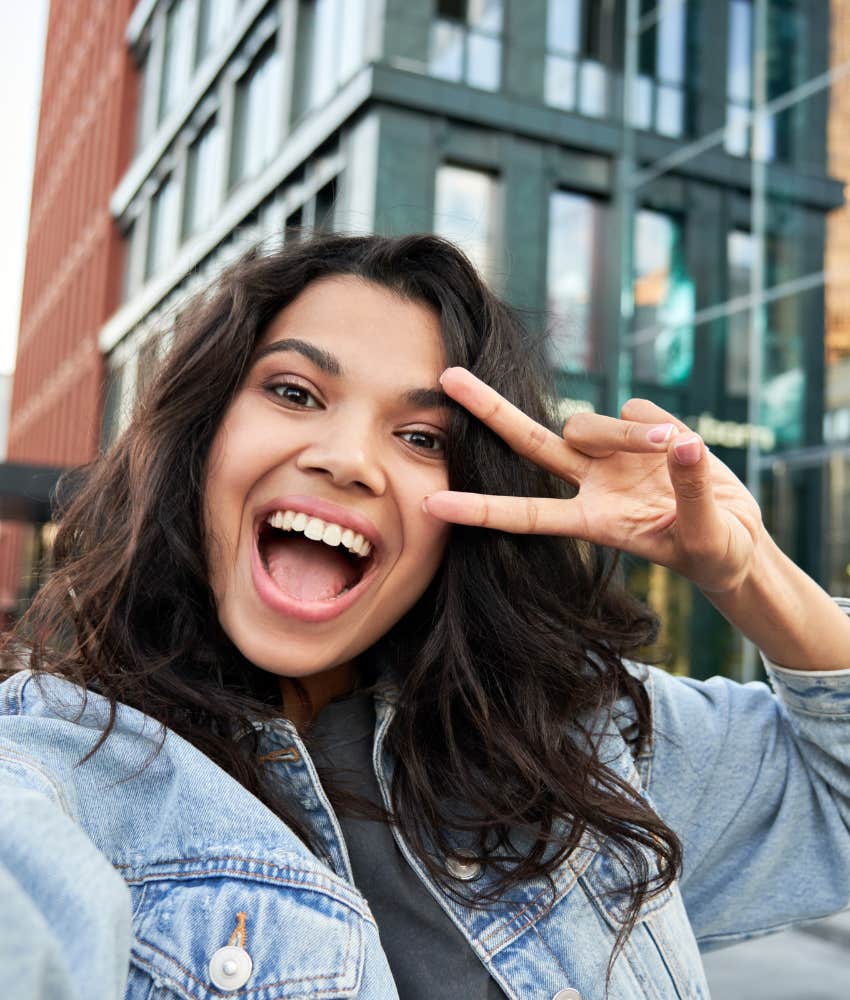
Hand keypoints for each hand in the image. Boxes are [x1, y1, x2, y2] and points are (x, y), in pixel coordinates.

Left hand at [424, 368, 766, 595]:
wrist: (734, 536)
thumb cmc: (711, 549)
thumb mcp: (704, 533)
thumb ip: (692, 490)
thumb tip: (684, 444)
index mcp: (592, 521)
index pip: (526, 515)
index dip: (479, 510)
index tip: (430, 503)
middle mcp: (591, 483)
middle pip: (529, 442)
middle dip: (490, 410)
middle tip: (447, 377)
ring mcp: (613, 454)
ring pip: (591, 422)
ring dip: (626, 433)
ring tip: (673, 449)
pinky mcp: (642, 427)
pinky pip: (638, 409)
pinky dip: (659, 424)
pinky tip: (682, 445)